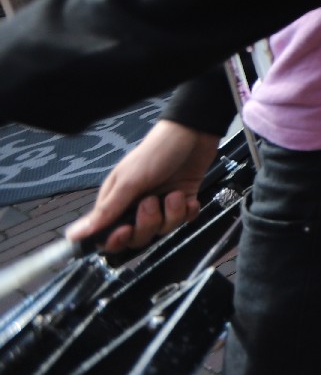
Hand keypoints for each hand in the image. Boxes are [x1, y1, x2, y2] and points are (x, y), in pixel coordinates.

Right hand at [66, 120, 218, 254]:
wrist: (194, 133)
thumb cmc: (156, 152)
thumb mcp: (129, 181)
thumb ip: (106, 210)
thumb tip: (74, 235)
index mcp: (117, 201)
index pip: (108, 235)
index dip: (116, 240)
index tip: (125, 230)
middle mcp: (137, 206)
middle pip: (138, 238)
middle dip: (147, 224)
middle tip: (151, 202)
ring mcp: (161, 205)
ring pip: (163, 230)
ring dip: (171, 215)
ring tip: (174, 194)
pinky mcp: (183, 202)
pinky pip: (184, 220)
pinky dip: (188, 212)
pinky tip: (188, 198)